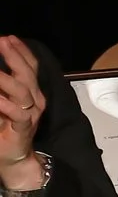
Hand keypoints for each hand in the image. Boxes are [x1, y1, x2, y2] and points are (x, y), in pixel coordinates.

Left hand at [0, 36, 46, 187]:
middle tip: (3, 42)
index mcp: (31, 93)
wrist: (14, 159)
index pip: (30, 67)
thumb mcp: (4, 104)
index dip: (21, 52)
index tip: (9, 38)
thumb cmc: (7, 130)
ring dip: (6, 78)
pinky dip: (5, 104)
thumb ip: (3, 90)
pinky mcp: (23, 128)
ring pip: (22, 91)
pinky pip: (17, 113)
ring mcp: (31, 114)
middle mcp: (35, 101)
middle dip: (15, 56)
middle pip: (28, 74)